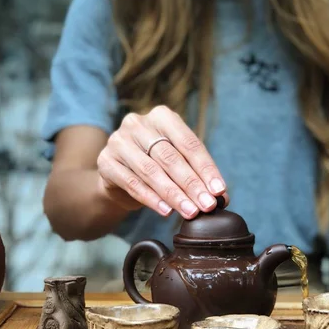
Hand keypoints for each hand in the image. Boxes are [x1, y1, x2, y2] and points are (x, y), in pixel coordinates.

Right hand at [97, 106, 227, 218]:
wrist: (118, 177)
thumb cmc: (155, 167)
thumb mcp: (178, 164)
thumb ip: (198, 176)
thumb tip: (223, 197)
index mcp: (162, 117)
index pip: (189, 143)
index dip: (206, 169)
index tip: (219, 191)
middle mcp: (138, 124)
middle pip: (170, 157)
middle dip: (192, 184)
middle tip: (207, 205)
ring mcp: (119, 141)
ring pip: (151, 171)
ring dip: (174, 195)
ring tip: (190, 212)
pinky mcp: (105, 161)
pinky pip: (132, 183)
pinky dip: (151, 199)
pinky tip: (166, 211)